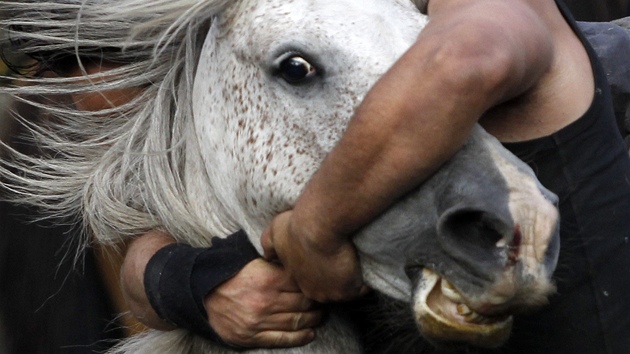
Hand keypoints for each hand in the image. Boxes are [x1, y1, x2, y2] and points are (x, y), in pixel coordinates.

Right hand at [204, 258, 322, 347]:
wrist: (201, 295)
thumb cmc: (229, 276)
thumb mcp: (252, 262)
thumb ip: (275, 265)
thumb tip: (299, 264)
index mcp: (267, 278)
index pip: (301, 283)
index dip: (313, 284)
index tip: (320, 284)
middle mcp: (266, 301)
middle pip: (303, 303)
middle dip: (318, 303)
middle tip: (324, 301)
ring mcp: (260, 321)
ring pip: (297, 322)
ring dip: (313, 320)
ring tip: (320, 316)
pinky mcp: (252, 337)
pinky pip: (283, 339)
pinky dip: (300, 337)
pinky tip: (310, 333)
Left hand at [261, 211, 367, 302]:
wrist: (319, 224)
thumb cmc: (296, 225)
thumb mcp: (275, 232)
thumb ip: (270, 244)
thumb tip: (267, 254)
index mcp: (298, 280)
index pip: (312, 282)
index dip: (321, 270)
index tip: (326, 258)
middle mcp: (314, 291)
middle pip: (328, 289)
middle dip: (335, 278)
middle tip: (340, 259)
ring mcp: (333, 293)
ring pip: (344, 290)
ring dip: (349, 278)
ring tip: (352, 261)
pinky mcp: (350, 289)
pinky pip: (362, 288)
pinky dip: (364, 279)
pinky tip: (362, 264)